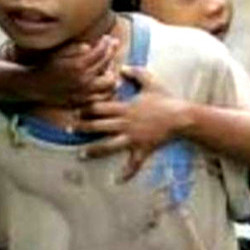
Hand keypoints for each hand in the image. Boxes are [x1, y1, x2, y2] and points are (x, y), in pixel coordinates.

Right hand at [0, 35, 119, 106]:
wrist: (33, 86)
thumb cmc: (45, 65)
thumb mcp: (57, 52)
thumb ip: (74, 48)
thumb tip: (89, 46)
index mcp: (78, 66)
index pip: (100, 52)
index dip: (106, 43)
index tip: (107, 38)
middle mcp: (83, 80)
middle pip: (108, 66)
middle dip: (111, 54)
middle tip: (110, 48)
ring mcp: (84, 92)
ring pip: (110, 83)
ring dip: (112, 71)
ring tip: (108, 64)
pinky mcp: (82, 101)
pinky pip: (102, 95)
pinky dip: (106, 87)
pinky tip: (103, 79)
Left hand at [75, 66, 187, 180]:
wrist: (181, 117)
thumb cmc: (166, 99)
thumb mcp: (150, 82)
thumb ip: (135, 73)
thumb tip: (121, 68)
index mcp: (125, 108)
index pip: (99, 107)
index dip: (85, 108)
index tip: (75, 109)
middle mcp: (125, 123)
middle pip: (98, 126)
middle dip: (82, 128)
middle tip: (67, 129)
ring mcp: (133, 138)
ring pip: (109, 146)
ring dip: (94, 150)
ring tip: (81, 155)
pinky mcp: (142, 149)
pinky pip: (134, 164)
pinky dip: (127, 173)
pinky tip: (118, 181)